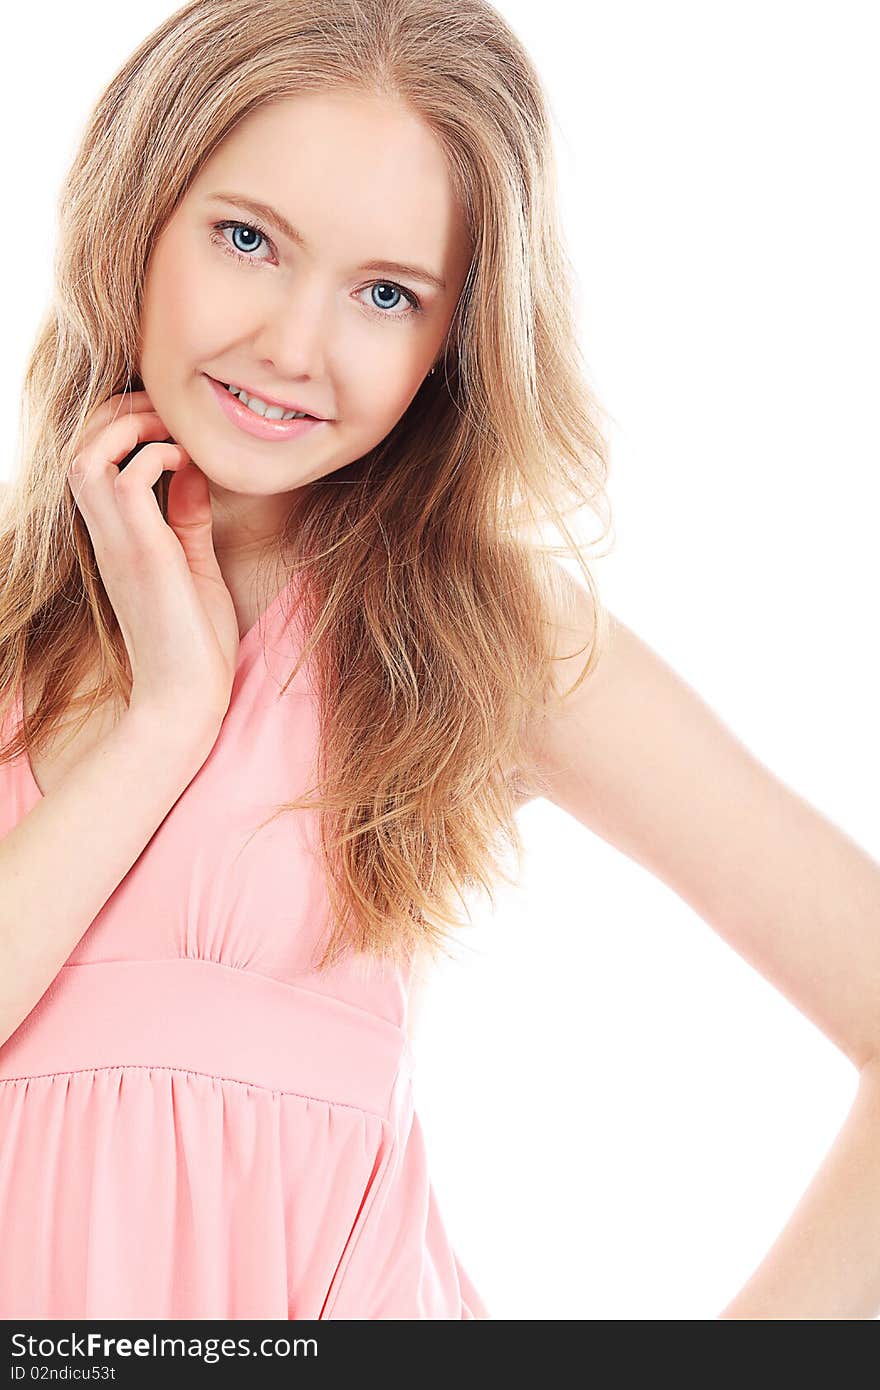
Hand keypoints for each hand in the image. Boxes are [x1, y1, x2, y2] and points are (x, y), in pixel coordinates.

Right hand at [66, 389, 239, 732]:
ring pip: (88, 451)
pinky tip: (190, 468)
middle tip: (170, 416)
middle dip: (121, 410)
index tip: (171, 425)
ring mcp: (119, 542)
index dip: (122, 424)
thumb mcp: (193, 565)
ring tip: (175, 433)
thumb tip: (191, 469)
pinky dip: (158, 456)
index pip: (91, 457)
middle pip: (79, 442)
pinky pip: (128, 478)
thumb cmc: (194, 643)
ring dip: (132, 425)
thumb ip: (187, 516)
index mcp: (115, 536)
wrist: (188, 698)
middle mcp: (106, 534)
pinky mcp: (142, 553)